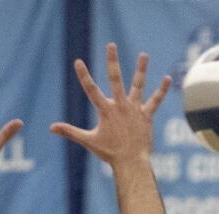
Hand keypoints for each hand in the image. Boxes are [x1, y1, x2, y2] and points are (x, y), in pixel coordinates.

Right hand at [50, 42, 168, 165]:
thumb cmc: (109, 153)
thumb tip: (51, 128)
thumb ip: (70, 131)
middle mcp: (120, 106)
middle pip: (115, 79)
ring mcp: (134, 110)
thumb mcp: (88, 140)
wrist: (131, 163)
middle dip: (112, 61)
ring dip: (141, 69)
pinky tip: (167, 78)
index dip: (84, 76)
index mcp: (105, 111)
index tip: (78, 61)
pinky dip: (162, 90)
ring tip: (143, 55)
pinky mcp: (146, 116)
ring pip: (138, 85)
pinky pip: (155, 101)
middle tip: (111, 45)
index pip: (91, 90)